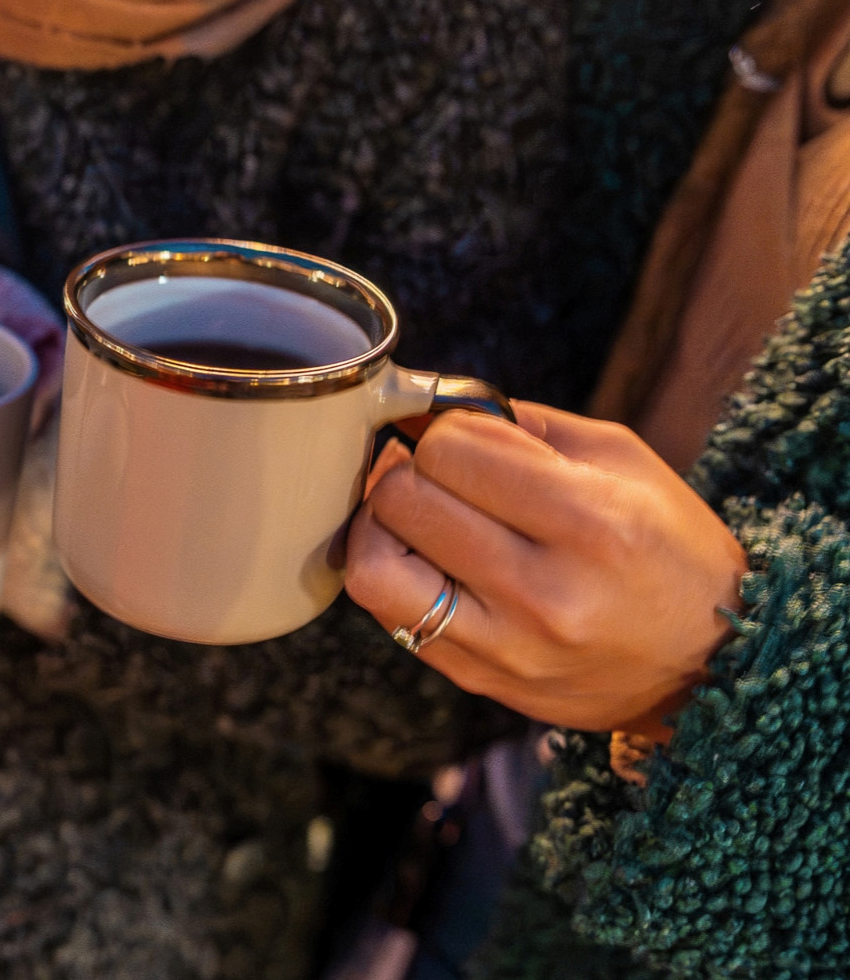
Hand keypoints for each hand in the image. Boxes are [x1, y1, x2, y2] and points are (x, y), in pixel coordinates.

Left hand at [343, 402, 745, 740]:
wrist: (714, 664)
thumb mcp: (623, 462)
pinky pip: (389, 617)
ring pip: (373, 569)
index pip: (449, 451)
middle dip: (410, 473)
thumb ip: (522, 427)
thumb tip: (432, 409)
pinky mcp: (480, 678)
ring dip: (381, 529)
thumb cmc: (668, 548)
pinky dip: (393, 576)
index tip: (464, 440)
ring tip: (415, 519)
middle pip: (404, 501)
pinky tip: (426, 561)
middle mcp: (544, 590)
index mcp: (590, 521)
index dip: (444, 432)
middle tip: (439, 476)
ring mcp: (506, 645)